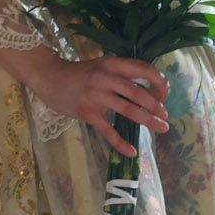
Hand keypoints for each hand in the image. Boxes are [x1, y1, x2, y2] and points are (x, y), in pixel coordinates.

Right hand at [25, 51, 170, 156]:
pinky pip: (108, 131)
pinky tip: (131, 151)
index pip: (144, 70)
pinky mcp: (87, 113)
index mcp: (112, 64)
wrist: (49, 78)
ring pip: (129, 111)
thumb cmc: (79, 74)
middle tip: (165, 116)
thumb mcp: (102, 65)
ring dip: (149, 121)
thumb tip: (151, 91)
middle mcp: (105, 78)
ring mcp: (96, 96)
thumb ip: (122, 74)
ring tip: (161, 128)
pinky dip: (121, 143)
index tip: (164, 94)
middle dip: (157, 107)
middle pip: (139, 94)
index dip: (159, 83)